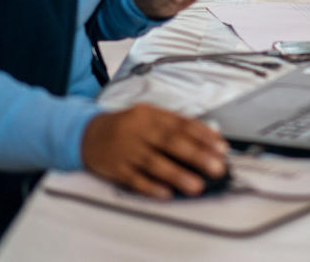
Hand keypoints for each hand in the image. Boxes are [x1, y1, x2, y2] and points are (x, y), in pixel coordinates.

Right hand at [81, 104, 228, 198]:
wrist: (88, 134)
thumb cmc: (126, 127)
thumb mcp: (148, 116)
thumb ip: (174, 124)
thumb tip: (207, 135)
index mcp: (150, 115)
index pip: (181, 124)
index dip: (203, 136)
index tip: (221, 148)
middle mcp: (139, 130)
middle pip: (171, 142)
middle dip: (197, 155)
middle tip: (217, 167)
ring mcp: (126, 150)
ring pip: (154, 162)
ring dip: (177, 174)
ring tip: (197, 186)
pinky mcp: (116, 168)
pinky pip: (134, 179)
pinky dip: (150, 187)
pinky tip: (165, 193)